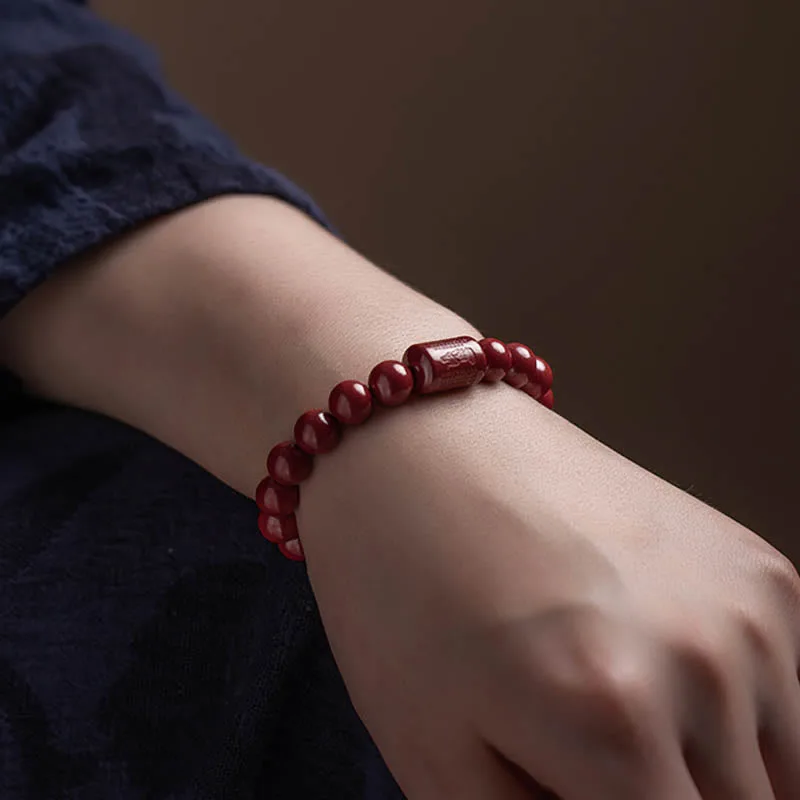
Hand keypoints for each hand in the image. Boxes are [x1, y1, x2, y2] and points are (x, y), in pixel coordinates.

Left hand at [300, 384, 799, 798]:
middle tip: (584, 760)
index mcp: (614, 722)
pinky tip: (654, 663)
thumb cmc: (401, 588)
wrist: (425, 446)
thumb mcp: (435, 755)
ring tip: (617, 716)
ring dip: (707, 771)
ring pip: (776, 769)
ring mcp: (745, 604)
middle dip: (657, 798)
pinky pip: (784, 687)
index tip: (576, 786)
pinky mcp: (757, 563)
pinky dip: (733, 711)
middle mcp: (705, 662)